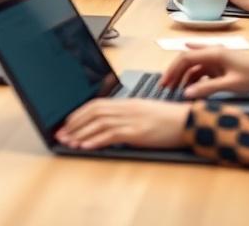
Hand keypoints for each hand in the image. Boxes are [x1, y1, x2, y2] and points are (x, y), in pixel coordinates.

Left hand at [55, 99, 189, 150]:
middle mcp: (126, 108)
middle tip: (60, 134)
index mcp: (127, 103)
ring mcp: (131, 119)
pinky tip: (85, 146)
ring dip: (80, 133)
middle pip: (93, 112)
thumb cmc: (168, 119)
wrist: (187, 121)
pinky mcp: (136, 132)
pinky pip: (111, 135)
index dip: (78, 113)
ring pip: (98, 123)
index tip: (67, 123)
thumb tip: (109, 125)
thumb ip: (126, 115)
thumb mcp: (144, 112)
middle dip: (74, 124)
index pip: (96, 104)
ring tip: (67, 142)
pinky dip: (95, 140)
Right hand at [159, 46, 248, 98]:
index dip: (173, 69)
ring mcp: (215, 58)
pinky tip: (187, 84)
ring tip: (176, 90)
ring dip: (183, 76)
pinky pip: (201, 69)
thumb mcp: (230, 84)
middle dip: (174, 72)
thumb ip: (207, 88)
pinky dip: (193, 76)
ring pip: (193, 65)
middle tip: (165, 87)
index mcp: (214, 53)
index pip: (186, 57)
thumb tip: (186, 93)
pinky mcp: (219, 64)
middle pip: (186, 59)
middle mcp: (212, 52)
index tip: (165, 83)